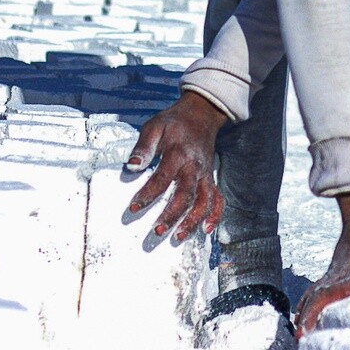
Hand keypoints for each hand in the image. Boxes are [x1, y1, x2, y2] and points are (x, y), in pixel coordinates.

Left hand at [125, 90, 228, 242]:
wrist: (201, 113)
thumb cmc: (174, 122)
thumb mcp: (155, 126)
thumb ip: (143, 146)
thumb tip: (132, 166)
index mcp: (179, 153)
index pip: (163, 178)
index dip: (148, 194)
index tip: (133, 208)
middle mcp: (195, 166)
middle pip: (186, 194)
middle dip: (172, 215)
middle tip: (157, 231)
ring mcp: (205, 174)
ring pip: (204, 201)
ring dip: (193, 220)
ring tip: (179, 237)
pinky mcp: (210, 178)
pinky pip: (217, 198)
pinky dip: (215, 214)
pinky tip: (206, 229)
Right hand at [295, 189, 349, 335]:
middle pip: (334, 292)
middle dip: (319, 311)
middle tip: (306, 332)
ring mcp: (340, 272)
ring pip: (319, 291)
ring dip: (307, 312)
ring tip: (299, 333)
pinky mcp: (330, 271)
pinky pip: (314, 289)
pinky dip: (305, 304)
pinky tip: (298, 320)